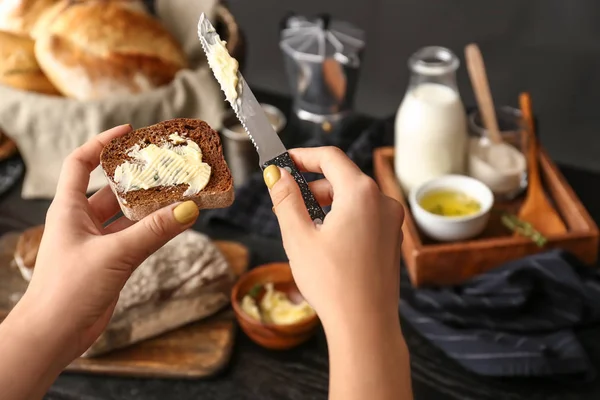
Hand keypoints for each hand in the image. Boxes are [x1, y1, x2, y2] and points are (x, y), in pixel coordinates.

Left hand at [19, 124, 200, 364]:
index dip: (101, 143)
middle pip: (110, 188)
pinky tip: (173, 224)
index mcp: (68, 209)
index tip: (128, 132)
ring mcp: (95, 243)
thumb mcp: (115, 254)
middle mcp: (81, 222)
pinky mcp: (108, 263)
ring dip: (148, 206)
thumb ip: (154, 231)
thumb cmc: (67, 291)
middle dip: (136, 176)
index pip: (80, 163)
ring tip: (177, 192)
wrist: (53, 335)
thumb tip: (189, 210)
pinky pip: (133, 238)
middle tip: (164, 165)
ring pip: (125, 215)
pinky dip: (152, 230)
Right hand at [263, 147, 410, 399]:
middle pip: (343, 176)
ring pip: (354, 197)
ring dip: (327, 200)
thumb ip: (286, 199)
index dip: (303, 155)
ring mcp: (391, 221)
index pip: (330, 157)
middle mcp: (383, 201)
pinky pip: (365, 215)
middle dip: (313, 183)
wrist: (365, 325)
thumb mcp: (298, 236)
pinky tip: (325, 237)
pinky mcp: (392, 239)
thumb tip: (278, 175)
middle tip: (287, 196)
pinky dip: (343, 215)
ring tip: (303, 221)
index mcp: (361, 193)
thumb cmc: (332, 282)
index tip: (283, 161)